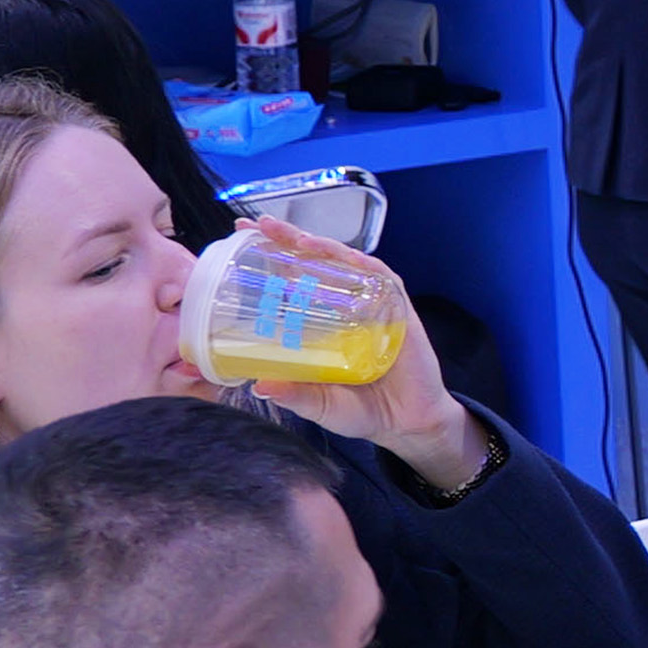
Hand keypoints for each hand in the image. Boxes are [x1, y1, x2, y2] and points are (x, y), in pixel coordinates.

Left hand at [203, 220, 485, 490]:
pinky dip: (366, 266)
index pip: (289, 280)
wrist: (407, 423)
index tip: (239, 238)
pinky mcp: (399, 312)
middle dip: (286, 238)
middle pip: (314, 263)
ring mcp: (372, 305)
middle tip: (257, 224)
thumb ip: (296, 396)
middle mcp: (343, 307)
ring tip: (296, 238)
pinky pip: (384, 280)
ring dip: (322, 247)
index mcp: (318, 322)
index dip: (266, 257)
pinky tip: (348, 258)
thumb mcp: (321, 405)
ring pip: (345, 264)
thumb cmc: (362, 410)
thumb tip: (261, 385)